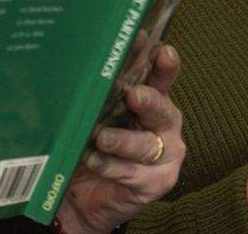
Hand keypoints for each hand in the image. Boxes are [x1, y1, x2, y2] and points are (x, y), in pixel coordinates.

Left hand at [58, 45, 185, 233]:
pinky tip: (95, 161)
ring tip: (102, 138)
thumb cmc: (91, 146)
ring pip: (146, 145)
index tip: (159, 50)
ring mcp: (165, 155)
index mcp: (154, 99)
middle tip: (134, 95)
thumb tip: (84, 64)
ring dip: (123, 140)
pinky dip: (112, 166)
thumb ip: (99, 95)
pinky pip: (134, 173)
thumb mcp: (94, 115)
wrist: (82, 197)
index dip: (162, 63)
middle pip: (163, 109)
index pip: (162, 76)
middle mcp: (165, 124)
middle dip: (149, 100)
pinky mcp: (157, 182)